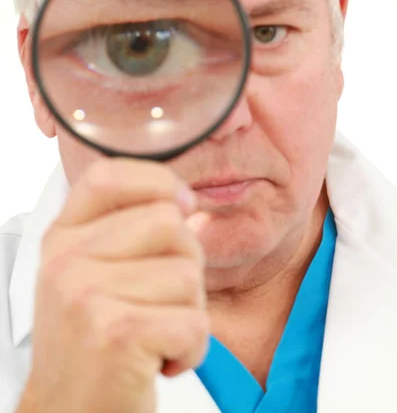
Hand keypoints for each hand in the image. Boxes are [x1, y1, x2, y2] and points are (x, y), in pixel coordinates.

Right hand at [24, 159, 208, 412]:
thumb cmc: (91, 343)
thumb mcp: (91, 274)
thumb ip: (126, 230)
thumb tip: (184, 199)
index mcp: (62, 238)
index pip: (109, 175)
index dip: (156, 180)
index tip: (180, 205)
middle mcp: (66, 260)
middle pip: (169, 222)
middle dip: (185, 264)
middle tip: (160, 300)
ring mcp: (86, 295)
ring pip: (188, 274)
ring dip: (189, 312)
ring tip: (156, 333)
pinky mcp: (116, 333)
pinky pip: (196, 322)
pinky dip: (193, 349)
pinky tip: (161, 360)